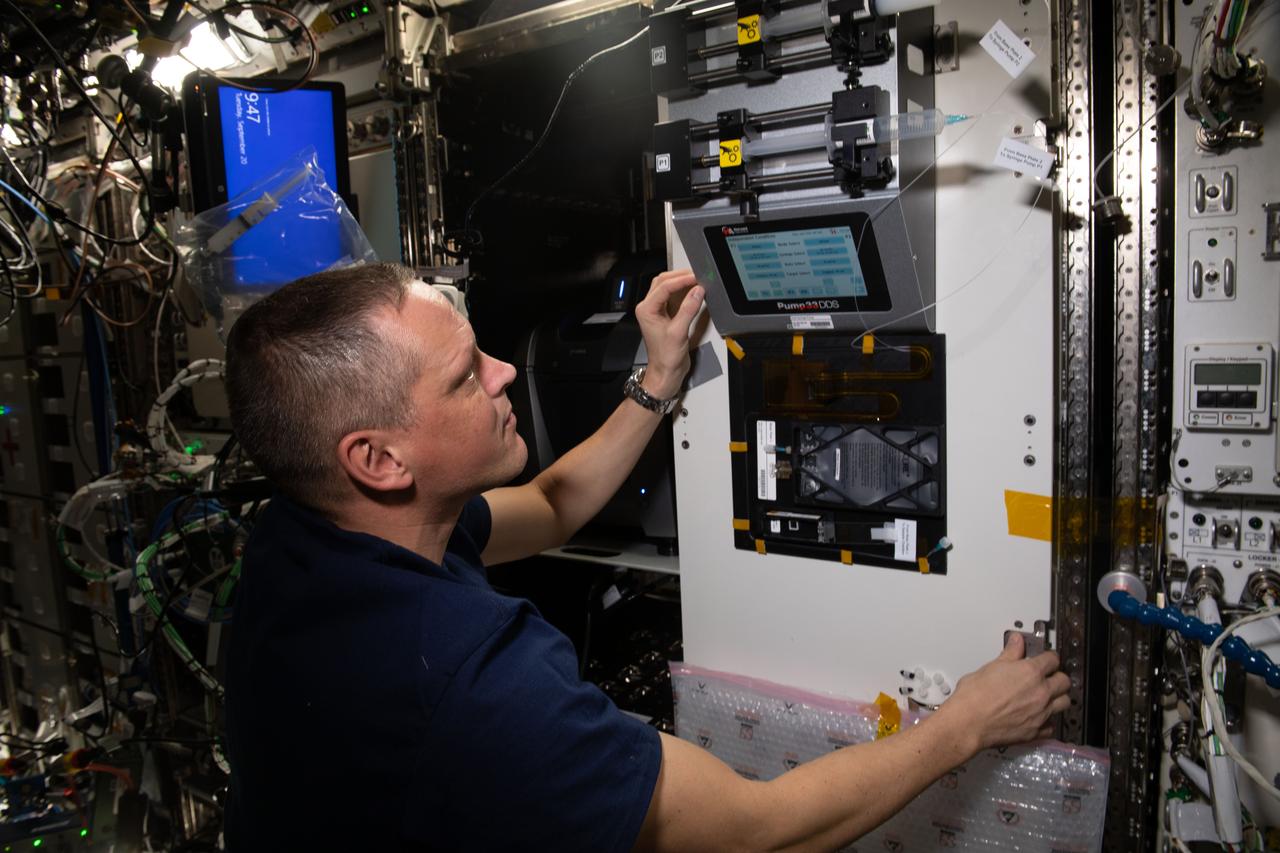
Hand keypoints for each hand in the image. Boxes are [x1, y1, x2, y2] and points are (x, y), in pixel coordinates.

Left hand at [635, 269, 704, 399]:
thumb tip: (698, 291)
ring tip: (698, 280)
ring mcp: (657, 310)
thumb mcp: (678, 333)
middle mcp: (649, 307)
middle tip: (698, 275)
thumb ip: (688, 310)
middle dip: (681, 277)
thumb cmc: (666, 358)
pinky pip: (674, 296)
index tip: (696, 277)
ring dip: (682, 282)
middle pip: (663, 282)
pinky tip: (694, 291)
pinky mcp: (666, 314)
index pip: (664, 287)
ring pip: (668, 287)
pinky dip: (684, 291)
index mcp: (646, 310)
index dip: (681, 280)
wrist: (665, 372)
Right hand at [936, 633, 1071, 753]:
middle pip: (1064, 681)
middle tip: (1049, 676)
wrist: (968, 722)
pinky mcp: (1036, 731)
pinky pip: (1051, 725)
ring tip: (1048, 695)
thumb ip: (1009, 654)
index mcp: (1030, 673)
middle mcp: (1040, 692)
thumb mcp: (990, 667)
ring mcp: (1041, 713)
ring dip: (1059, 697)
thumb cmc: (975, 696)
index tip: (1046, 658)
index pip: (1052, 659)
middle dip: (1058, 676)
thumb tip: (1016, 642)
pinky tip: (1039, 716)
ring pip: (1064, 702)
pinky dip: (1048, 721)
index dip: (1049, 657)